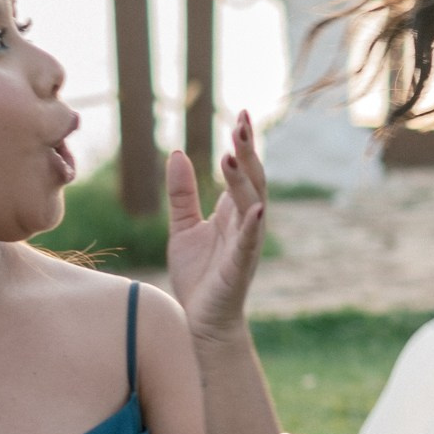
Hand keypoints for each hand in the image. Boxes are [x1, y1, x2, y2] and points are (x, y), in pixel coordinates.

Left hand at [165, 115, 266, 343]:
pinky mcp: (241, 265)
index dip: (244, 144)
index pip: (242, 171)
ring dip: (244, 179)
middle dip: (249, 151)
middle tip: (242, 121)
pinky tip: (256, 206)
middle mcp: (246, 222)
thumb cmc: (198, 275)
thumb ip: (182, 192)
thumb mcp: (182, 226)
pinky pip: (250, 241)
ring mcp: (247, 243)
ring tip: (231, 154)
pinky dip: (254, 223)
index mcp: (233, 211)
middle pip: (252, 179)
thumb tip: (177, 152)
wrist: (201, 319)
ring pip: (252, 203)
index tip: (241, 114)